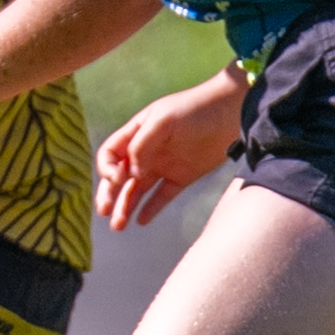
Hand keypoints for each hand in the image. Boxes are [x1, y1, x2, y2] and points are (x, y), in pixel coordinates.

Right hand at [94, 71, 245, 230]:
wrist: (230, 113)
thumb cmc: (195, 109)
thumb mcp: (163, 119)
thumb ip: (142, 144)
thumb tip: (131, 174)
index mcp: (136, 133)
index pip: (110, 155)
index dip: (107, 169)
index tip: (117, 179)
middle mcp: (146, 152)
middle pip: (119, 177)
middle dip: (109, 194)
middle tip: (104, 211)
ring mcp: (163, 165)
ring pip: (138, 190)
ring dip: (125, 206)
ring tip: (119, 225)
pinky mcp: (181, 177)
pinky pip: (161, 196)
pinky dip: (151, 209)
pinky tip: (141, 220)